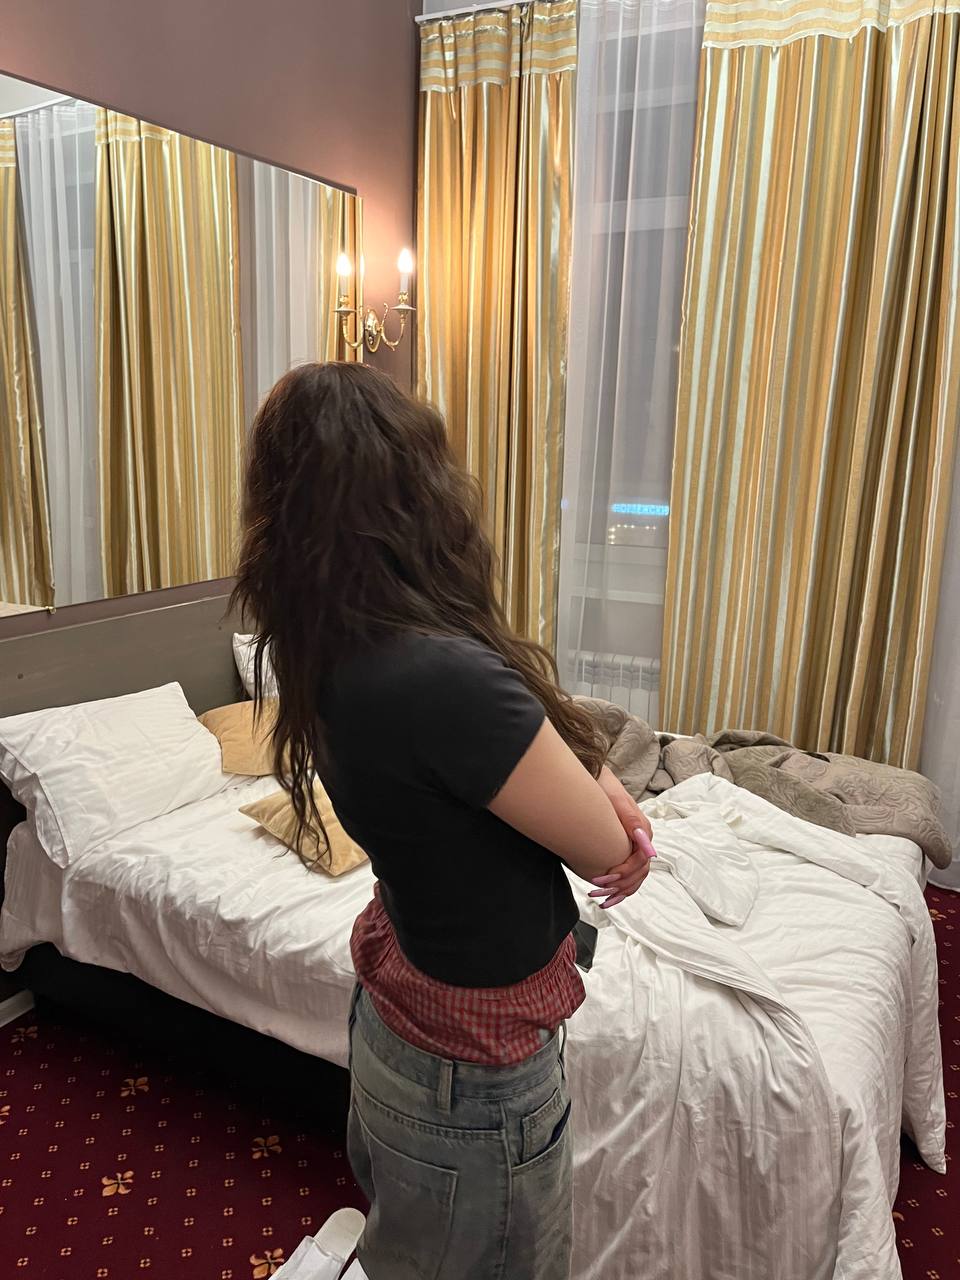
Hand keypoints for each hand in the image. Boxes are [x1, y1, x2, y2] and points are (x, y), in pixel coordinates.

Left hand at [590, 767, 656, 908]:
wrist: (596, 780)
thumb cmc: (605, 788)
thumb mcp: (617, 802)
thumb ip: (633, 822)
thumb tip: (645, 844)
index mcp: (643, 832)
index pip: (640, 862)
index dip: (622, 874)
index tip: (602, 878)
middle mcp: (642, 841)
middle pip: (639, 874)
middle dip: (619, 886)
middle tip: (596, 890)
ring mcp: (635, 846)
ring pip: (635, 878)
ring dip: (620, 892)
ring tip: (601, 899)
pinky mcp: (625, 849)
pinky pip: (629, 875)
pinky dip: (620, 888)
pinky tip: (607, 895)